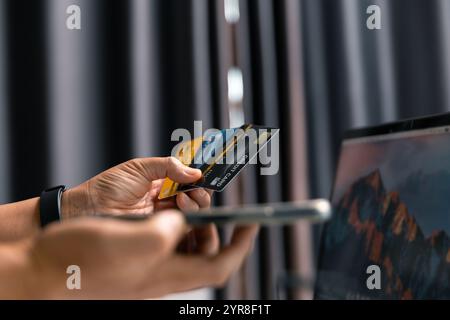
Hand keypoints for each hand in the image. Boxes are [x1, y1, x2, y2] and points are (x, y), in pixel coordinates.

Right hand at [19, 211, 257, 298]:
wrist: (42, 269)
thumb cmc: (85, 258)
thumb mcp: (137, 239)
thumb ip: (170, 230)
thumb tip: (182, 222)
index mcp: (170, 274)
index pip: (221, 264)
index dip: (242, 244)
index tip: (253, 223)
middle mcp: (162, 273)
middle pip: (204, 252)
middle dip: (208, 224)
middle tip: (194, 203)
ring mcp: (146, 266)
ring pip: (184, 243)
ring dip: (187, 220)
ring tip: (174, 200)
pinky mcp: (131, 257)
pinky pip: (161, 238)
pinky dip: (166, 220)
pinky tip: (156, 206)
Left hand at [61, 156, 218, 254]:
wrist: (85, 209)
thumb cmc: (107, 187)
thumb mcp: (138, 168)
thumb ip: (167, 166)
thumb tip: (194, 171)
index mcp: (161, 184)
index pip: (188, 182)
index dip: (198, 179)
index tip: (204, 177)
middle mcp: (165, 202)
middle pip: (194, 199)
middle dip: (199, 193)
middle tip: (193, 190)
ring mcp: (162, 219)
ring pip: (191, 214)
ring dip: (193, 206)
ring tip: (182, 200)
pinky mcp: (158, 233)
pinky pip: (180, 228)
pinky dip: (185, 220)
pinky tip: (180, 213)